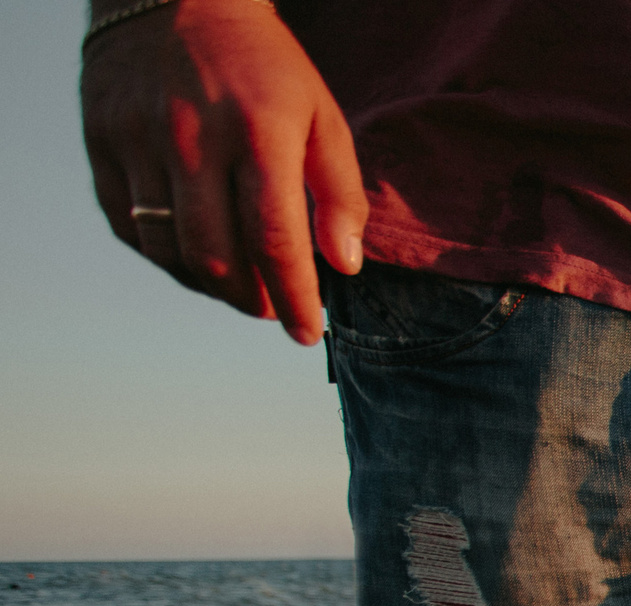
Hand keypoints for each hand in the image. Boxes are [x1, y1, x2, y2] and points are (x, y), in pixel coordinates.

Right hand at [81, 0, 365, 345]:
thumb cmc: (262, 65)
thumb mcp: (321, 114)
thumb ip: (339, 192)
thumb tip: (344, 266)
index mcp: (257, 131)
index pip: (274, 239)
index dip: (295, 297)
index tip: (309, 331)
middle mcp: (192, 137)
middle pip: (216, 256)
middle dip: (252, 300)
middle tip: (274, 308)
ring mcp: (138, 139)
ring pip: (168, 250)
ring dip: (209, 287)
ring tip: (240, 288)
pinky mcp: (102, 140)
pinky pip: (129, 226)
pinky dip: (164, 258)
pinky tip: (195, 258)